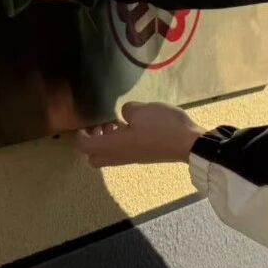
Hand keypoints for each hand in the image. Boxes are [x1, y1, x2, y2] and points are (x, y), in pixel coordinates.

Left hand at [74, 102, 205, 168]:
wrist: (188, 143)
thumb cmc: (162, 126)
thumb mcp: (141, 110)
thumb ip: (127, 110)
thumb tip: (125, 115)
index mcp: (114, 145)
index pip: (85, 147)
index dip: (79, 135)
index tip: (82, 122)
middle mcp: (119, 155)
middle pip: (94, 158)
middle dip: (91, 142)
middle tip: (99, 124)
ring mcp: (132, 158)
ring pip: (108, 155)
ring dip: (106, 141)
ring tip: (115, 122)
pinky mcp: (142, 156)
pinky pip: (121, 152)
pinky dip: (119, 141)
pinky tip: (130, 125)